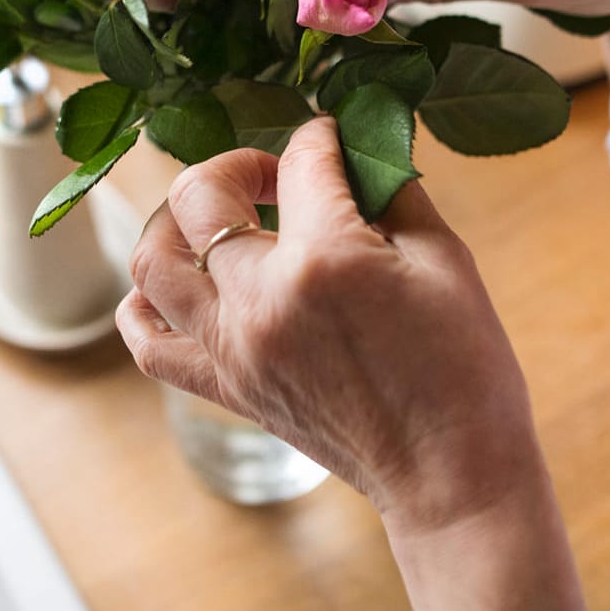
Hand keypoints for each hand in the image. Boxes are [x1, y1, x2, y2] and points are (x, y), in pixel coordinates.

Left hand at [118, 118, 587, 610]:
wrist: (449, 474)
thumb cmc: (464, 368)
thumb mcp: (446, 259)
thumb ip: (393, 188)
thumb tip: (361, 141)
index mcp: (326, 261)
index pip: (299, 162)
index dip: (320, 136)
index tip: (334, 138)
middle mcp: (260, 301)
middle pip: (199, 196)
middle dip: (237, 164)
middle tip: (275, 177)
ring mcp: (233, 349)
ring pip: (151, 262)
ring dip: (176, 222)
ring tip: (218, 220)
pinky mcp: (225, 388)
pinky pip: (149, 342)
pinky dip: (146, 304)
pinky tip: (181, 285)